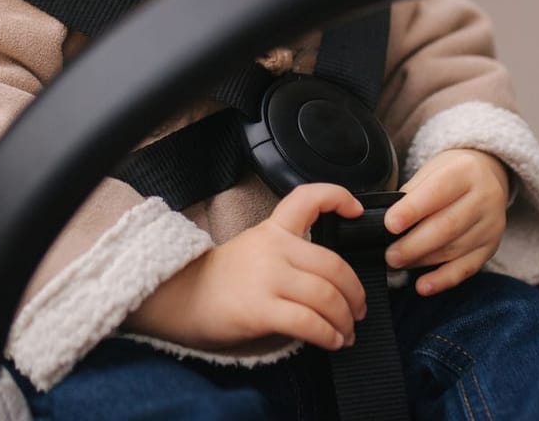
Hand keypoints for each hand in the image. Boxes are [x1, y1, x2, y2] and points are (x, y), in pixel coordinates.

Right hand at [125, 184, 367, 351]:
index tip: (357, 209)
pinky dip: (328, 335)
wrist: (179, 299)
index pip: (308, 198)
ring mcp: (267, 278)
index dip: (338, 196)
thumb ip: (289, 253)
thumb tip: (332, 279)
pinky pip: (308, 322)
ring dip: (345, 319)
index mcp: (272, 229)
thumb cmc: (220, 280)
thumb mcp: (254, 250)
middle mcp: (273, 248)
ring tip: (346, 333)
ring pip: (326, 296)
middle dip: (355, 292)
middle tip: (359, 310)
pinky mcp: (260, 309)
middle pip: (333, 265)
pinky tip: (332, 341)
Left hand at [382, 148, 512, 295]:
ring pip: (454, 249)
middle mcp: (484, 197)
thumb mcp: (431, 171)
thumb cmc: (451, 176)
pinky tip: (423, 286)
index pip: (438, 192)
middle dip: (414, 244)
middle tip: (389, 256)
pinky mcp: (490, 247)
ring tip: (397, 264)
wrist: (487, 177)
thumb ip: (411, 194)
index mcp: (465, 171)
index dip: (412, 210)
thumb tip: (386, 224)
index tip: (390, 225)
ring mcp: (491, 225)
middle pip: (447, 226)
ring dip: (421, 261)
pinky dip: (442, 279)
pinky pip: (466, 268)